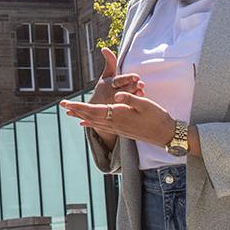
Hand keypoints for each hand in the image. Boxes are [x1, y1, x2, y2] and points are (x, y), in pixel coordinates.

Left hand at [62, 92, 176, 148]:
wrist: (167, 135)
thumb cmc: (158, 117)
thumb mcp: (145, 104)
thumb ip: (130, 98)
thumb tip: (117, 94)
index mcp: (119, 115)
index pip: (94, 111)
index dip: (79, 107)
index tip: (67, 103)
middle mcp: (115, 124)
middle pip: (90, 117)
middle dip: (76, 110)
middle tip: (62, 105)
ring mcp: (118, 129)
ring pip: (95, 122)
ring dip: (81, 116)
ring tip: (71, 111)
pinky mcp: (122, 130)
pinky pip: (101, 126)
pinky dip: (91, 123)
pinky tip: (85, 123)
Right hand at [87, 48, 144, 105]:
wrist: (95, 110)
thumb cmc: (103, 89)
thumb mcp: (105, 76)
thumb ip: (109, 63)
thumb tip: (104, 48)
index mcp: (107, 84)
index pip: (118, 80)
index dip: (127, 79)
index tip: (137, 76)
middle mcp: (110, 94)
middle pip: (124, 90)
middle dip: (133, 87)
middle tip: (141, 84)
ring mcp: (114, 105)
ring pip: (126, 100)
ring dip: (134, 95)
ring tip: (142, 91)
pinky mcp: (118, 114)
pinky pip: (127, 109)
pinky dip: (134, 105)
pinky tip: (141, 101)